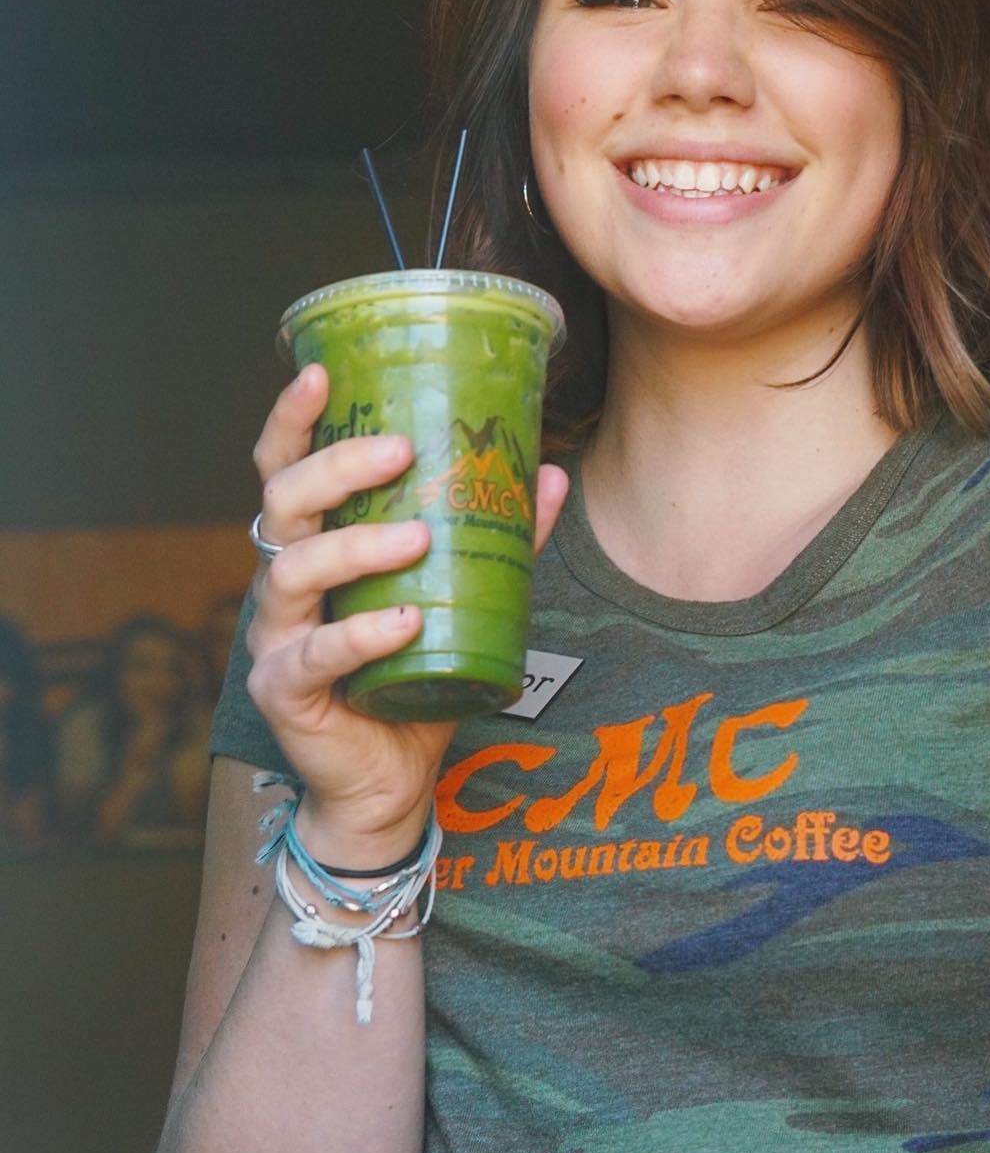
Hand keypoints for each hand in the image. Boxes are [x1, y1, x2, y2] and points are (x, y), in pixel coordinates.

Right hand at [245, 362, 568, 863]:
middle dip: (337, 467)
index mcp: (314, 542)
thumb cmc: (415, 672)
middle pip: (283, 502)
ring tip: (417, 538)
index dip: (294, 417)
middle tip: (400, 451)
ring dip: (355, 545)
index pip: (286, 465)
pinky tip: (405, 621)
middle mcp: (283, 579)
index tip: (324, 372)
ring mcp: (276, 636)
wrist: (390, 779)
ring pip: (292, 571)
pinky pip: (313, 657)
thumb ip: (500, 539)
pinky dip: (360, 635)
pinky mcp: (284, 692)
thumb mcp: (464, 596)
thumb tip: (550, 472)